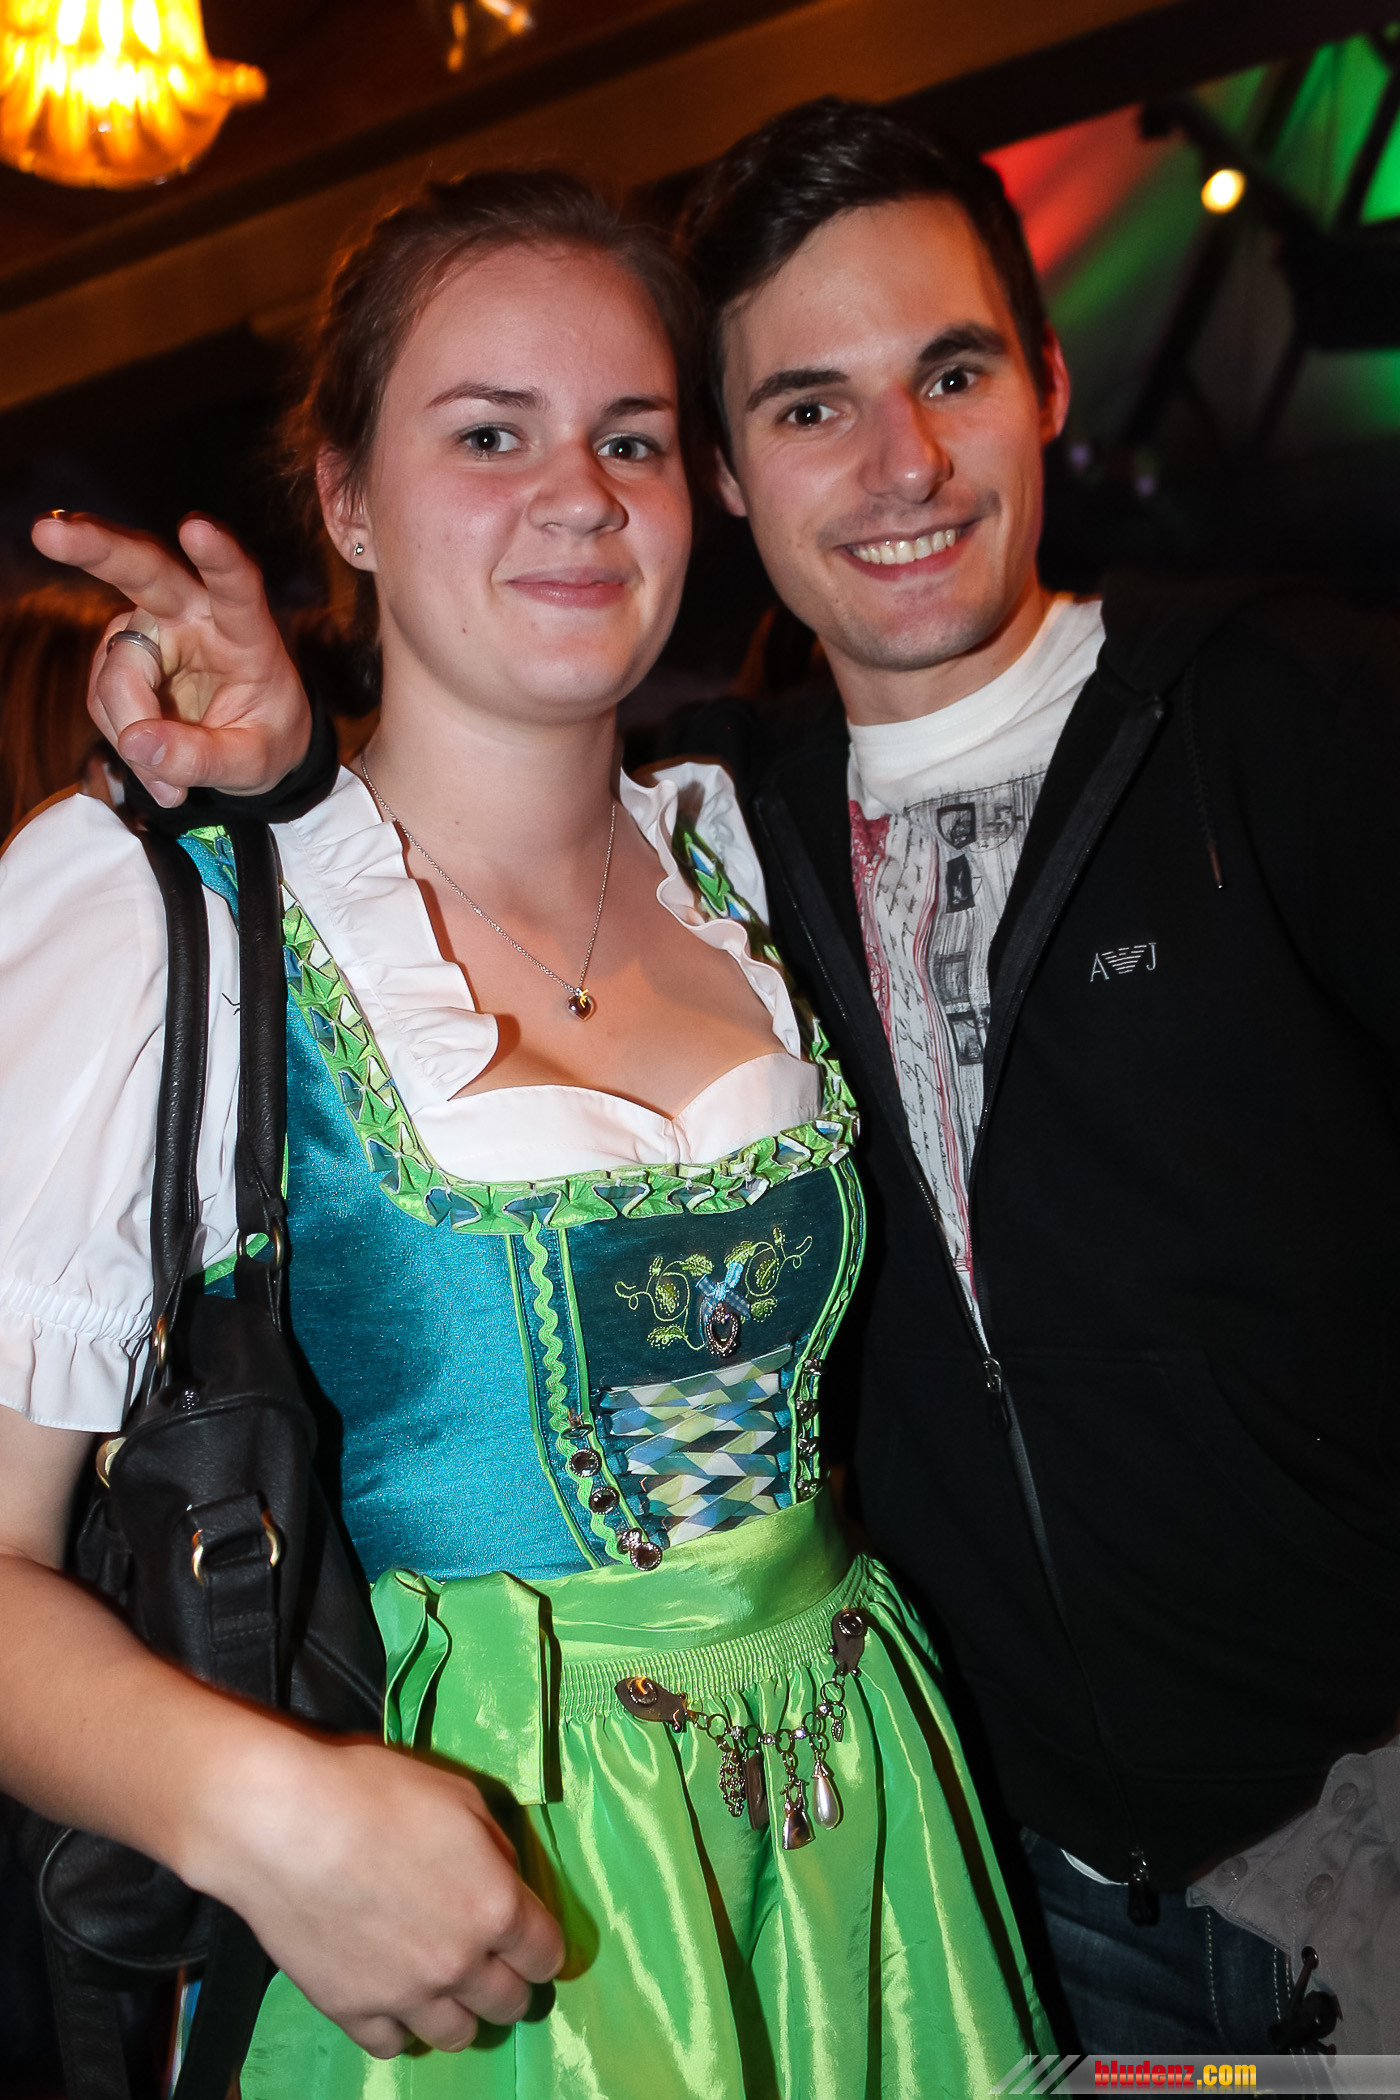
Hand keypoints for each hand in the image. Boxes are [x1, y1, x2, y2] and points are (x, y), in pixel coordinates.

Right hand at [30, 511, 313, 809]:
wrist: (253, 740)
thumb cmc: (265, 737)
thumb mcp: (253, 764)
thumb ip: (203, 757)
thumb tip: (136, 742)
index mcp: (244, 630)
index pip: (236, 586)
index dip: (218, 557)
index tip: (196, 526)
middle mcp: (194, 613)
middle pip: (145, 569)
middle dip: (96, 548)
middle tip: (46, 533)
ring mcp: (151, 626)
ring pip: (117, 667)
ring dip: (132, 727)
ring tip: (171, 781)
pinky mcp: (121, 648)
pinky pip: (103, 696)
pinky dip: (122, 735)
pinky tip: (150, 757)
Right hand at [190, 1730, 563, 2056]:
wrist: (285, 1824)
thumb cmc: (374, 1792)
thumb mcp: (458, 1796)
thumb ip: (494, 1845)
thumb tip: (502, 1875)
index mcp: (495, 1905)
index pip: (546, 1954)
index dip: (543, 1949)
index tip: (532, 1945)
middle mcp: (459, 1961)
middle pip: (508, 2003)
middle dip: (508, 1984)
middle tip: (492, 1966)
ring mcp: (405, 1994)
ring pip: (456, 2035)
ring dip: (459, 2012)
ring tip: (443, 1987)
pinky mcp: (352, 2011)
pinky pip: (392, 2045)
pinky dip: (399, 2026)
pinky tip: (392, 1998)